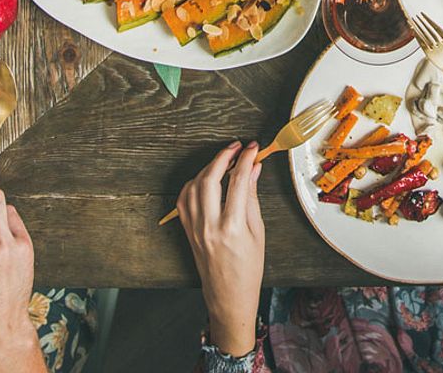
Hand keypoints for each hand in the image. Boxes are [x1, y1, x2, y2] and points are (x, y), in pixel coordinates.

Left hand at [176, 142, 264, 357]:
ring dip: (208, 167)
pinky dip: (194, 182)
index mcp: (232, 228)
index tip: (253, 148)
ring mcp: (195, 228)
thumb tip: (253, 169)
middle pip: (210, 178)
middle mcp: (209, 226)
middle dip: (223, 156)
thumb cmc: (248, 269)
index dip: (246, 159)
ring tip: (224, 160)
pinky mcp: (187, 230)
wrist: (228, 297)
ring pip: (194, 185)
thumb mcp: (258, 233)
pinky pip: (184, 198)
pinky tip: (206, 178)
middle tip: (236, 147)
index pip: (237, 182)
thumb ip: (252, 198)